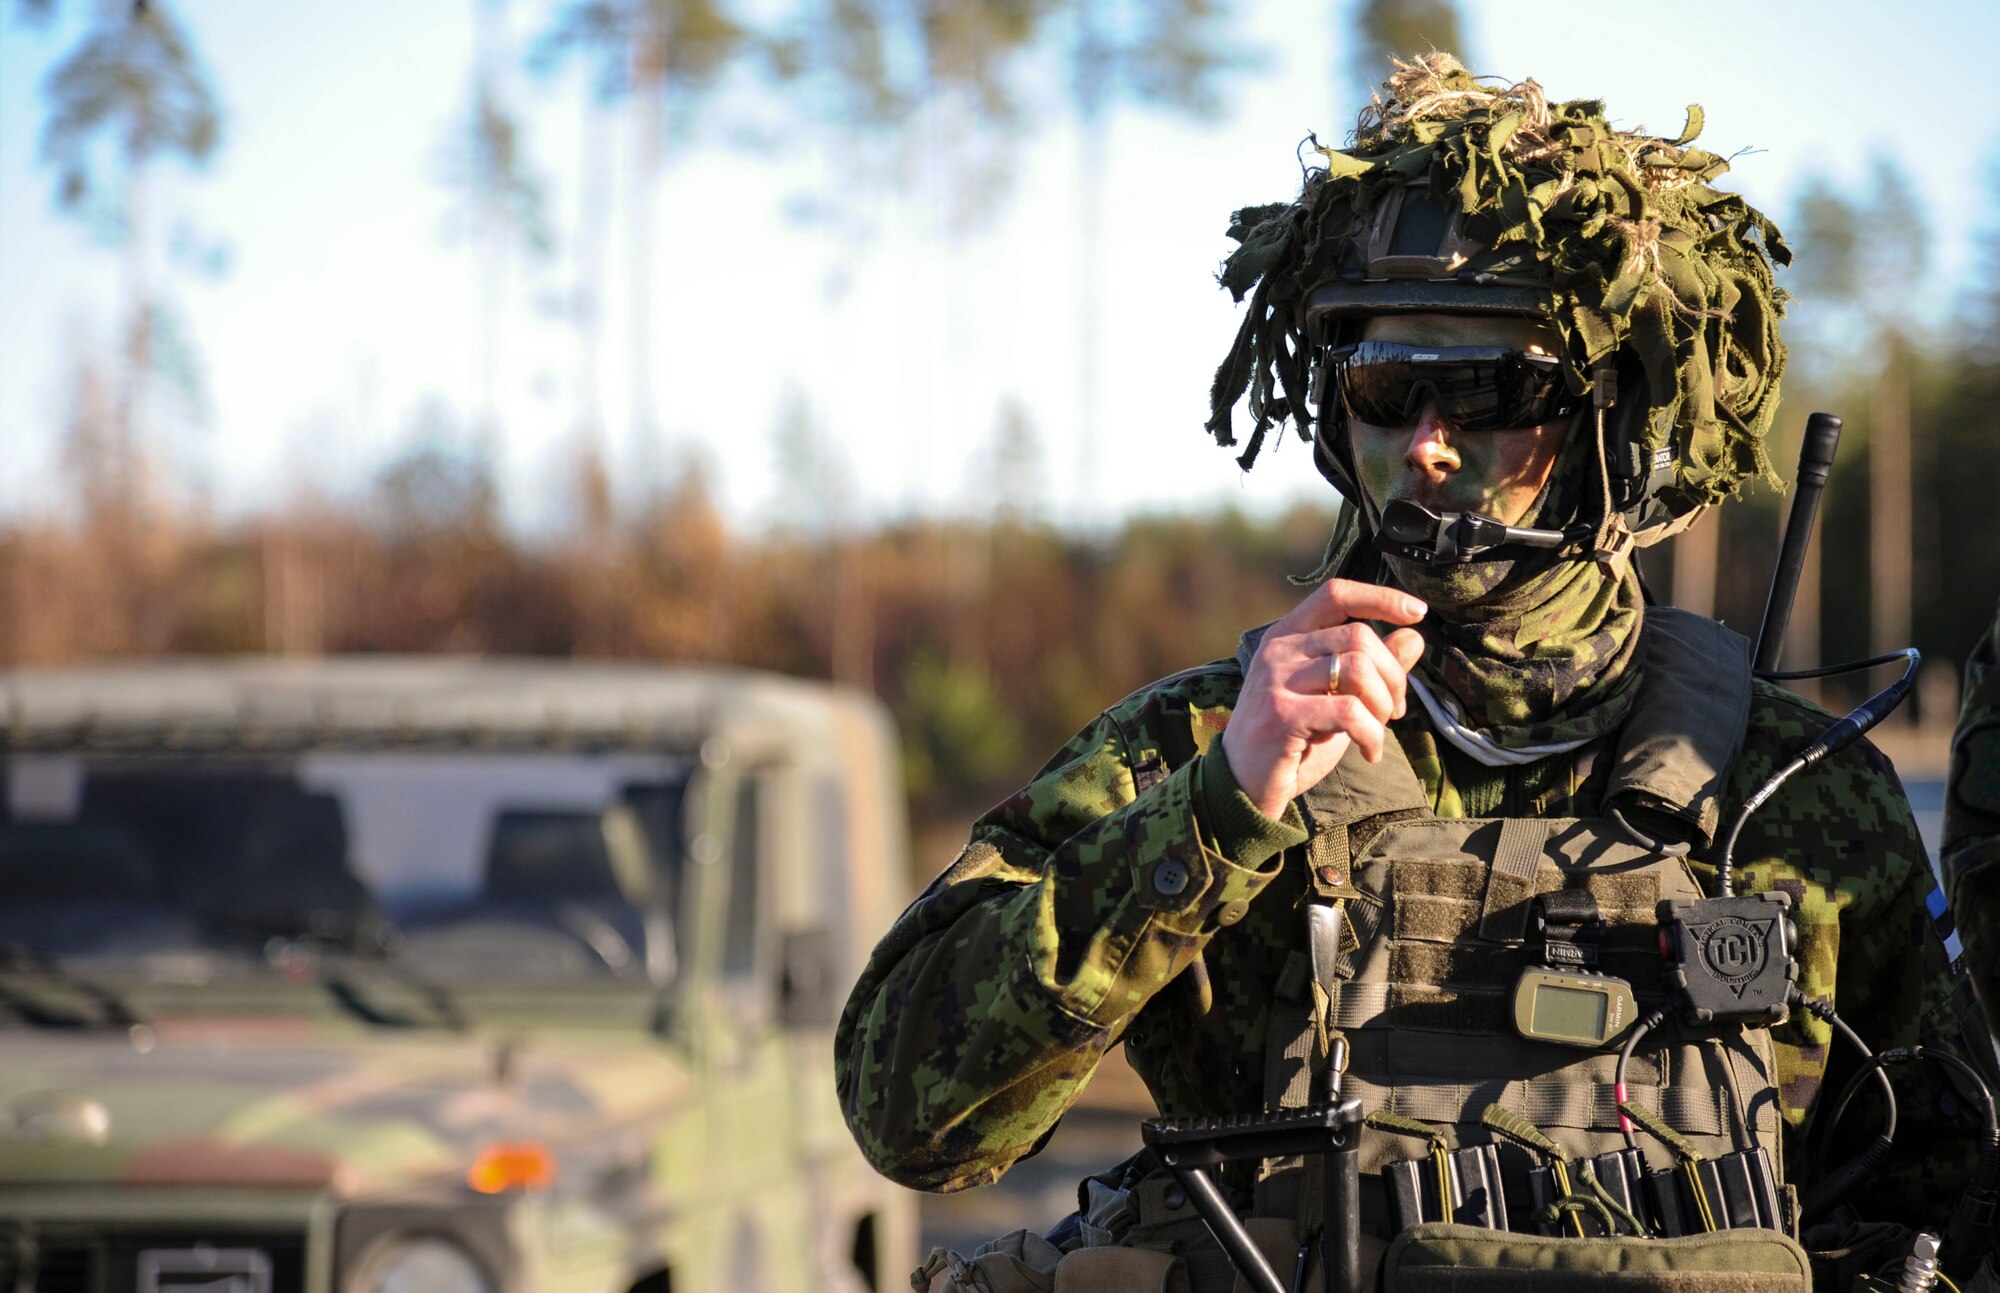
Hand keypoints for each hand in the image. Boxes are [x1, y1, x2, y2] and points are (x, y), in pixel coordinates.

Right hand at [1219, 579, 1427, 819]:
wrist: (1244, 786)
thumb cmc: (1293, 740)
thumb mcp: (1336, 698)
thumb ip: (1372, 668)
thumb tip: (1414, 636)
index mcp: (1288, 636)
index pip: (1336, 595)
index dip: (1380, 598)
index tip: (1417, 612)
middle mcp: (1279, 650)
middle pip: (1359, 635)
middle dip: (1393, 676)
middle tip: (1394, 711)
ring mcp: (1276, 680)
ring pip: (1358, 669)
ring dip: (1383, 705)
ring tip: (1377, 731)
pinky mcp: (1281, 714)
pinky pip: (1349, 711)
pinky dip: (1372, 734)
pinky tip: (1370, 753)